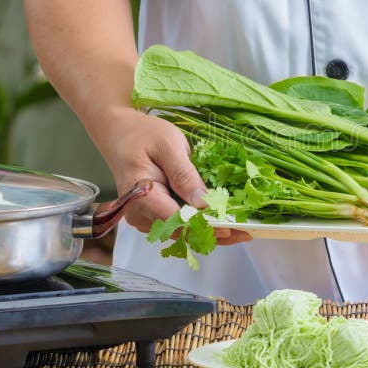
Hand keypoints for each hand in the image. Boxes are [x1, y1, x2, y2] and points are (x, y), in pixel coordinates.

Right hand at [96, 108, 251, 244]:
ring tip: (241, 229)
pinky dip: (201, 225)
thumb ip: (184, 174)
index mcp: (142, 197)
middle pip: (182, 232)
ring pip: (182, 233)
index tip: (233, 226)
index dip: (207, 226)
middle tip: (246, 231)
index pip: (178, 220)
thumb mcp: (168, 145)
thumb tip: (202, 202)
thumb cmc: (143, 135)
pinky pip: (179, 225)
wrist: (121, 133)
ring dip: (211, 232)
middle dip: (214, 233)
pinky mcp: (154, 216)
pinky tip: (223, 221)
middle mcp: (140, 215)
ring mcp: (146, 218)